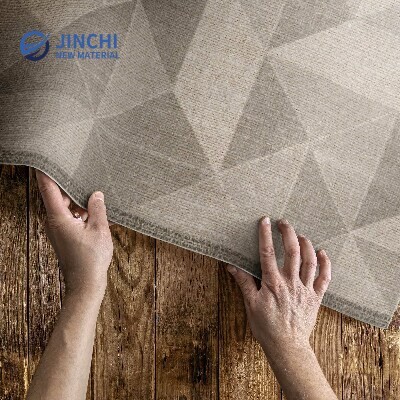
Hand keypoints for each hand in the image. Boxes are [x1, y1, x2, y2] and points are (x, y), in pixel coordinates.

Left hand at [35, 169, 113, 298]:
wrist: (86, 284)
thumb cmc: (91, 259)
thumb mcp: (99, 229)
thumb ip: (97, 208)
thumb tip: (96, 194)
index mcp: (58, 217)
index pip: (48, 188)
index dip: (45, 172)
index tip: (45, 157)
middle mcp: (54, 222)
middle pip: (59, 196)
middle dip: (71, 186)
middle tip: (85, 174)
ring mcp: (59, 229)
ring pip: (67, 207)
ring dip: (80, 202)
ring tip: (97, 196)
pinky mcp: (65, 236)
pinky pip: (71, 217)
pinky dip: (82, 213)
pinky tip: (98, 213)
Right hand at [227, 217, 330, 355]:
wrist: (287, 346)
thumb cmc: (266, 327)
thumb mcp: (250, 304)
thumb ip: (244, 282)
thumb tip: (232, 266)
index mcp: (273, 283)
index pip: (268, 253)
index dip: (266, 235)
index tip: (265, 220)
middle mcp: (291, 283)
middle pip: (292, 252)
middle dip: (288, 233)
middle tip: (284, 222)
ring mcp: (305, 289)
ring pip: (310, 261)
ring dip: (306, 245)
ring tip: (300, 235)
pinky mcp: (315, 297)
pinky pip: (324, 278)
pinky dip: (325, 264)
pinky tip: (322, 253)